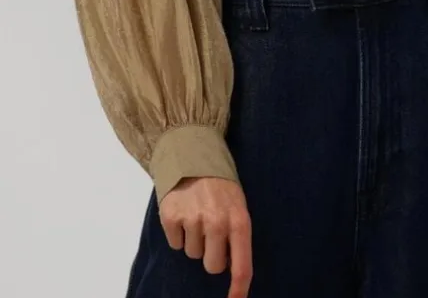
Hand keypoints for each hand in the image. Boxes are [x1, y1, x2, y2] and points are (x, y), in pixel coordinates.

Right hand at [159, 176, 252, 297]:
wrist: (194, 157)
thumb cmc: (221, 188)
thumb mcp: (238, 206)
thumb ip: (237, 235)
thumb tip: (231, 268)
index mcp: (239, 221)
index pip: (242, 265)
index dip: (239, 288)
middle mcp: (217, 222)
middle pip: (212, 266)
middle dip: (211, 255)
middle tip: (211, 232)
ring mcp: (193, 219)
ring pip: (192, 254)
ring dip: (194, 240)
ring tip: (197, 215)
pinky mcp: (171, 217)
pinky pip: (176, 244)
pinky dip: (178, 233)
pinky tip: (184, 213)